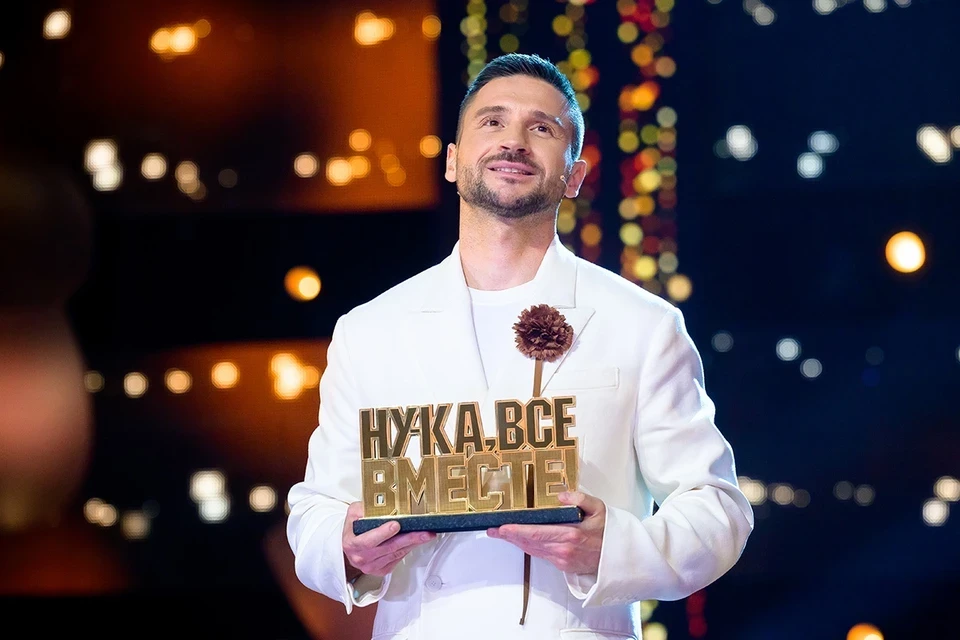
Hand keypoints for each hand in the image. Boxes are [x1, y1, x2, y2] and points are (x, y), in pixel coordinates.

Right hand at [342, 501, 435, 577]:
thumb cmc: (354, 530)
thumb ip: (362, 509)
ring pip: (396, 553)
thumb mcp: (353, 514)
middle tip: (423, 532)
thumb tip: (378, 504)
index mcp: (352, 543)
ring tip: (426, 535)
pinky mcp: (382, 570)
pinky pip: (398, 558)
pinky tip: (416, 541)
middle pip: (389, 548)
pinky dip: (408, 549)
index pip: (369, 540)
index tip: (396, 525)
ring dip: (413, 544)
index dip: (383, 533)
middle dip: (408, 538)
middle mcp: (361, 558)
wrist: (351, 547)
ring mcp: (372, 566)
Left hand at [487, 491, 604, 574]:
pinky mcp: (564, 565)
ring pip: (534, 550)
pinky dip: (529, 547)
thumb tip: (560, 495)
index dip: (516, 531)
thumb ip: (579, 498)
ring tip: (501, 534)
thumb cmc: (609, 531)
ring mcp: (563, 560)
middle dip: (510, 537)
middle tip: (493, 529)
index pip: (536, 533)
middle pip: (530, 543)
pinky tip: (520, 541)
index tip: (502, 527)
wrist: (620, 557)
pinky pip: (541, 555)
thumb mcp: (599, 507)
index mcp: (571, 534)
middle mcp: (564, 550)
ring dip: (517, 543)